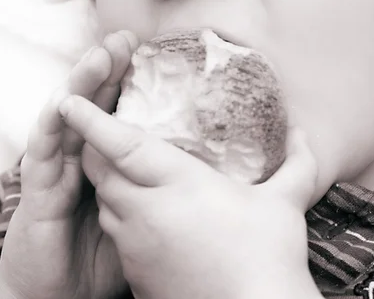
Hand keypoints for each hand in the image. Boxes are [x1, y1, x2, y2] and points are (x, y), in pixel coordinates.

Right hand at [0, 31, 138, 298]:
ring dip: (81, 85)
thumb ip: (152, 192)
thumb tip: (201, 176)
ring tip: (100, 56)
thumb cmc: (97, 259)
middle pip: (92, 105)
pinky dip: (52, 125)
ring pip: (67, 118)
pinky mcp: (35, 191)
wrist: (53, 296)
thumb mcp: (136, 219)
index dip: (128, 82)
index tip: (148, 52)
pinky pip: (42, 153)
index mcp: (101, 162)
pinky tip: (62, 101)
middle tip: (125, 38)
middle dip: (107, 69)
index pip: (115, 113)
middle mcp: (76, 158)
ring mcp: (54, 171)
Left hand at [59, 96, 321, 298]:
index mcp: (178, 183)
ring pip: (105, 203)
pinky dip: (122, 219)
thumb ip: (295, 164)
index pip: (121, 144)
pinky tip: (148, 220)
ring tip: (130, 176)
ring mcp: (136, 244)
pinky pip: (116, 235)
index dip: (91, 120)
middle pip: (101, 172)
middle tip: (106, 135)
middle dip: (97, 150)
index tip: (68, 99)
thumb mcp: (284, 206)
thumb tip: (305, 134)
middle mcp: (147, 211)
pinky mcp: (135, 272)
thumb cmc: (268, 261)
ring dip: (110, 185)